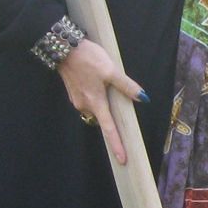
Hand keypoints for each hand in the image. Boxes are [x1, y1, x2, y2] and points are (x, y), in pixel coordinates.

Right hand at [59, 37, 145, 165]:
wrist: (63, 48)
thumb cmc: (88, 58)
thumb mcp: (112, 70)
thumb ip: (126, 86)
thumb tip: (143, 98)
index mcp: (96, 103)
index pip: (109, 130)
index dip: (117, 145)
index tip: (123, 160)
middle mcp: (85, 106)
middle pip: (102, 118)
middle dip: (110, 114)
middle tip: (116, 98)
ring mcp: (77, 100)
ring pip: (95, 108)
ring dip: (102, 102)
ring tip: (104, 82)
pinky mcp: (73, 92)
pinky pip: (88, 100)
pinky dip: (95, 96)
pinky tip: (95, 81)